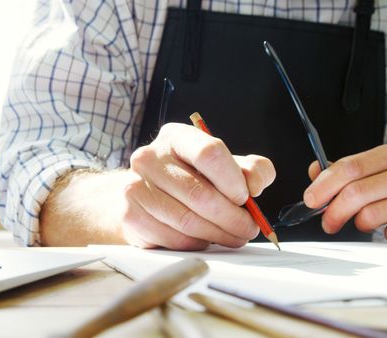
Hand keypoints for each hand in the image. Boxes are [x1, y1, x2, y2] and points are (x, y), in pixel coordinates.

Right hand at [122, 123, 274, 249]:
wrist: (143, 195)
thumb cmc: (189, 179)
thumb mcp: (224, 167)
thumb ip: (251, 170)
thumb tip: (256, 183)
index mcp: (176, 137)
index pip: (209, 153)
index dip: (233, 180)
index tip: (245, 197)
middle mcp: (150, 157)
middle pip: (200, 194)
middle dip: (232, 218)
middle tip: (248, 228)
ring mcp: (135, 186)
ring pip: (188, 221)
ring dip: (218, 235)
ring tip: (233, 237)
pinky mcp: (130, 215)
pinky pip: (173, 238)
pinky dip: (196, 244)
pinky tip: (204, 239)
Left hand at [304, 143, 386, 243]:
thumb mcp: (383, 173)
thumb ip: (349, 172)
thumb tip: (315, 170)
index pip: (351, 166)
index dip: (324, 185)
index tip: (311, 200)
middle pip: (356, 192)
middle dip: (333, 211)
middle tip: (328, 223)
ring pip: (371, 215)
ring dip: (360, 224)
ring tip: (367, 223)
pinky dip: (386, 236)